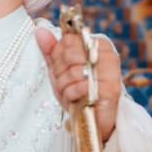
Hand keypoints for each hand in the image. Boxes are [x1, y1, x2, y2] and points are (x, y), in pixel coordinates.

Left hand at [36, 24, 121, 143]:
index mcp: (96, 43)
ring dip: (64, 86)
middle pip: (69, 53)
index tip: (61, 68)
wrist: (92, 121)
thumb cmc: (77, 92)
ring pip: (73, 71)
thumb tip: (40, 30)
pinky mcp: (111, 89)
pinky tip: (75, 99)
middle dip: (60, 72)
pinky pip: (81, 86)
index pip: (68, 40)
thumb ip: (51, 50)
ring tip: (69, 93)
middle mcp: (106, 53)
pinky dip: (72, 95)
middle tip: (64, 83)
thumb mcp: (60, 70)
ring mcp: (111, 70)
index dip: (58, 56)